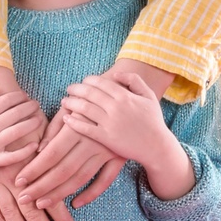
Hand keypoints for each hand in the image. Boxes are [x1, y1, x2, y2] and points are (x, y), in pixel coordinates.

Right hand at [0, 83, 40, 188]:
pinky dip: (25, 151)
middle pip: (13, 114)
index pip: (4, 101)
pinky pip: (13, 156)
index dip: (17, 96)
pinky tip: (35, 144)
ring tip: (39, 118)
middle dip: (28, 107)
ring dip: (31, 124)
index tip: (24, 95)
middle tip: (35, 104)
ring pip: (16, 132)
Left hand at [10, 102, 127, 213]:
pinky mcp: (119, 156)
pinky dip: (91, 194)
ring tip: (42, 203)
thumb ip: (54, 128)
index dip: (34, 169)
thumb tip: (39, 150)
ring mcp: (107, 151)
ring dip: (60, 193)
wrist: (124, 92)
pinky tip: (76, 203)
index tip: (19, 181)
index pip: (51, 154)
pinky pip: (105, 180)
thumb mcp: (70, 106)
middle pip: (62, 170)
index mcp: (76, 127)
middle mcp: (91, 141)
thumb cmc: (90, 98)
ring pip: (80, 178)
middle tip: (23, 199)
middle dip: (41, 187)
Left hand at [58, 63, 171, 177]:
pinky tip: (66, 119)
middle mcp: (115, 107)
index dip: (88, 80)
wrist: (156, 146)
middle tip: (69, 89)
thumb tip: (116, 74)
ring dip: (71, 103)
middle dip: (76, 89)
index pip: (100, 83)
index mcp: (125, 96)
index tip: (82, 82)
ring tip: (65, 102)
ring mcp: (110, 123)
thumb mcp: (148, 95)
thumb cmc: (153, 121)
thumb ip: (134, 80)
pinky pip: (85, 128)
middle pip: (89, 93)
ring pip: (84, 108)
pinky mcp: (106, 138)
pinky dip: (74, 122)